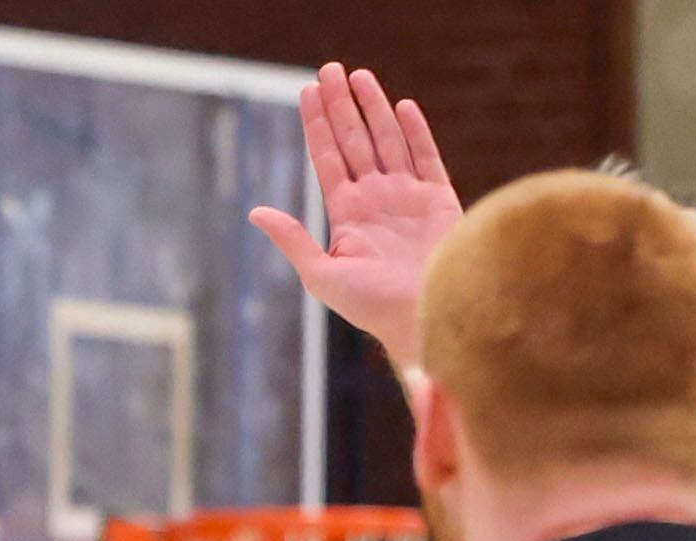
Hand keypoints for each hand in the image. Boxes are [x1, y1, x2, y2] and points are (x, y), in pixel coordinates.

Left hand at [248, 64, 460, 364]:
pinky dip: (415, 131)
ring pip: (388, 140)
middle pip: (355, 141)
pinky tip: (402, 106)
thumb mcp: (323, 275)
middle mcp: (377, 201)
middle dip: (341, 105)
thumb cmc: (373, 307)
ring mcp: (408, 198)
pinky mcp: (439, 201)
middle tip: (329, 69)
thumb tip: (255, 212)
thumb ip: (292, 240)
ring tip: (359, 76)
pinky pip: (426, 157)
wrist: (423, 317)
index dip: (317, 124)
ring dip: (373, 107)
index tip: (307, 90)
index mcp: (349, 216)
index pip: (328, 159)